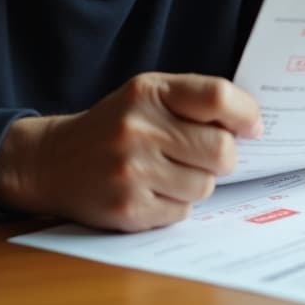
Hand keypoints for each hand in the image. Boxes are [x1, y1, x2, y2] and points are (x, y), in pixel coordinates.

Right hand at [0, 73, 260, 231]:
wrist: (51, 161)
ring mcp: (132, 171)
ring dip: (196, 182)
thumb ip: (195, 101)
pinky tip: (150, 191)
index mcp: (148, 92)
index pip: (217, 97)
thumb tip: (253, 125)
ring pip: (205, 186)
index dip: (245, 114)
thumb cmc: (114, 126)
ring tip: (166, 172)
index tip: (252, 127)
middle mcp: (139, 129)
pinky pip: (182, 212)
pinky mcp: (128, 209)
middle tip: (202, 154)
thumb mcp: (147, 95)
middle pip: (221, 150)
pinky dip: (175, 204)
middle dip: (222, 156)